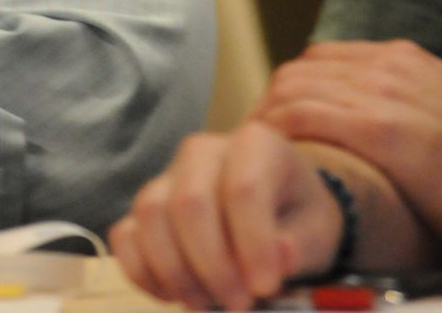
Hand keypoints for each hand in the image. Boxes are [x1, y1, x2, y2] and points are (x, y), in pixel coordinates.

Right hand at [110, 123, 344, 309]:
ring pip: (151, 216)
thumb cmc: (298, 217)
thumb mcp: (317, 230)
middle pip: (189, 203)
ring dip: (176, 272)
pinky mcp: (144, 208)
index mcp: (254, 145)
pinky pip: (124, 235)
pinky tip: (173, 295)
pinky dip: (142, 272)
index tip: (266, 287)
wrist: (277, 212)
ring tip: (207, 303)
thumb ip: (301, 244)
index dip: (252, 243)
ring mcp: (166, 177)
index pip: (243, 189)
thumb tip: (280, 256)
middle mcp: (202, 151)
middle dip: (211, 264)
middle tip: (239, 303)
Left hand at [253, 40, 441, 255]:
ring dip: (266, 116)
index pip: (326, 58)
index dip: (297, 87)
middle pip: (302, 69)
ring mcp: (380, 93)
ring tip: (254, 148)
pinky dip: (275, 130)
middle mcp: (388, 65)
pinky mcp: (375, 128)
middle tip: (260, 134)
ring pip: (293, 88)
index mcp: (406, 58)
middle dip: (273, 100)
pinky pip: (301, 116)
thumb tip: (394, 114)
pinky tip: (266, 151)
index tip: (283, 115)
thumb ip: (417, 98)